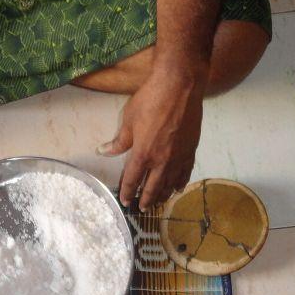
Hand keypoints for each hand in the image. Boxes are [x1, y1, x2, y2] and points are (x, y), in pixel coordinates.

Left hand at [100, 62, 205, 210]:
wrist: (180, 86)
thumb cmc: (151, 100)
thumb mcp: (128, 120)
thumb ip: (119, 141)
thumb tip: (103, 151)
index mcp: (143, 153)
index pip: (133, 179)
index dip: (128, 192)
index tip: (125, 201)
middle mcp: (161, 160)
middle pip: (153, 187)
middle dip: (146, 199)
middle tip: (142, 208)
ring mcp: (178, 156)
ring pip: (170, 182)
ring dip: (163, 194)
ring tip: (158, 202)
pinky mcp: (191, 149)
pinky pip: (185, 172)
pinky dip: (180, 181)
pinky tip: (177, 187)